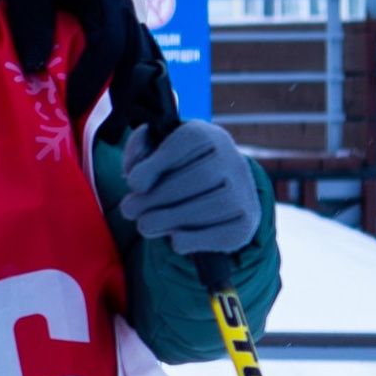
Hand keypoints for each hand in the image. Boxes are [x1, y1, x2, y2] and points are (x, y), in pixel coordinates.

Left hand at [0, 0, 148, 132]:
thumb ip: (30, 22)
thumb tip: (37, 66)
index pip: (107, 44)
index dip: (92, 78)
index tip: (72, 107)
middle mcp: (124, 11)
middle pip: (131, 63)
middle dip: (119, 102)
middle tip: (101, 137)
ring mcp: (127, 23)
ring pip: (137, 68)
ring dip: (127, 102)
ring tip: (109, 137)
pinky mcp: (121, 35)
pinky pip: (132, 67)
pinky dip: (127, 93)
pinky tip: (117, 120)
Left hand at [119, 117, 260, 253]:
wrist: (213, 195)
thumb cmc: (175, 172)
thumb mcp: (154, 155)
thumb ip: (139, 155)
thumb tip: (136, 175)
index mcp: (209, 136)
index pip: (187, 142)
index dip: (157, 164)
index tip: (133, 183)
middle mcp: (232, 160)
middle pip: (198, 177)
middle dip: (157, 197)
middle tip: (129, 210)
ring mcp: (244, 191)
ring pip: (212, 206)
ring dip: (171, 219)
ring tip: (144, 225)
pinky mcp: (246, 221)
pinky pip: (223, 233)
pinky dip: (196, 239)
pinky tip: (175, 239)